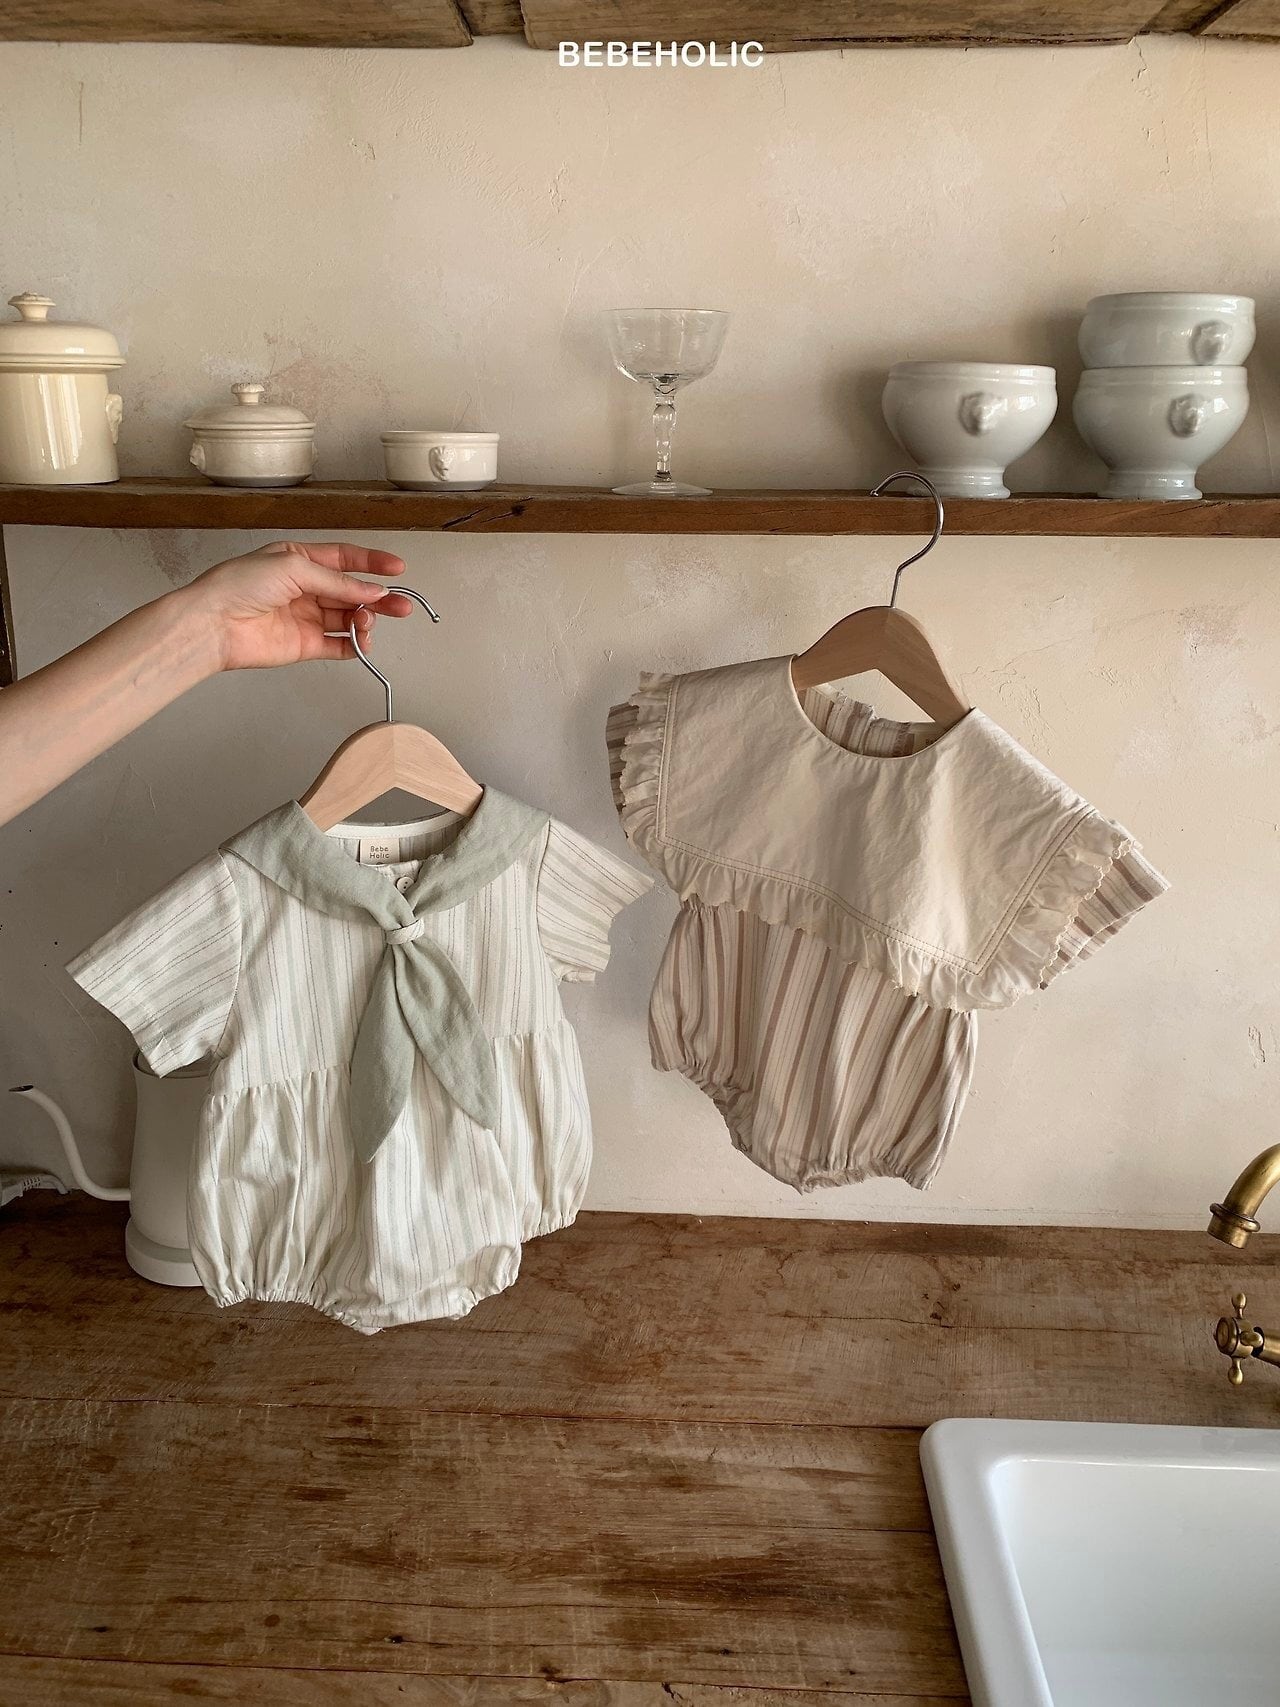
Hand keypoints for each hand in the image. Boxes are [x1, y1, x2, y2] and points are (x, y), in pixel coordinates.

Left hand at [184, 541, 415, 671]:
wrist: (214, 624)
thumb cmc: (239, 586)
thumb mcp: (294, 568)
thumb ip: (337, 582)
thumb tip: (371, 591)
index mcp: (299, 561)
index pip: (344, 559)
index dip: (372, 562)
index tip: (397, 569)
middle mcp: (304, 588)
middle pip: (351, 592)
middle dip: (378, 597)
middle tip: (401, 605)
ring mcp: (305, 617)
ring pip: (348, 618)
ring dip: (365, 620)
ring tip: (369, 624)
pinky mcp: (304, 645)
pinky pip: (338, 645)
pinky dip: (354, 645)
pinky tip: (362, 643)